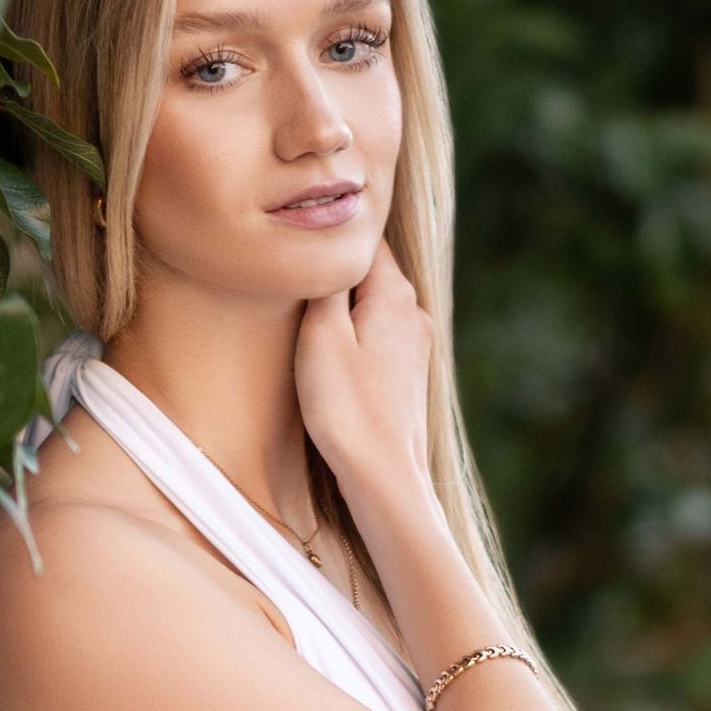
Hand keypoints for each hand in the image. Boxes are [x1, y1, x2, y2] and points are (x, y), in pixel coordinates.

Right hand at [294, 236, 434, 510]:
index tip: (297, 239)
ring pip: (372, 302)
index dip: (328, 234)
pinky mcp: (409, 371)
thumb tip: (328, 245)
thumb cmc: (346, 408)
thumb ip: (325, 281)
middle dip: (334, 269)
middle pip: (368, 269)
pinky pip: (377, 332)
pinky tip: (334, 353)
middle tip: (295, 276)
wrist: (383, 475)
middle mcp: (413, 311)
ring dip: (343, 304)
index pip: (362, 236)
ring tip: (310, 318)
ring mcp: (415, 343)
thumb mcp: (321, 334)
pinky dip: (355, 332)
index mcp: (394, 292)